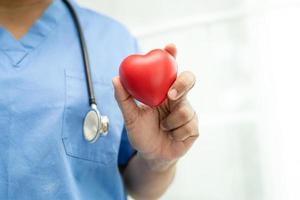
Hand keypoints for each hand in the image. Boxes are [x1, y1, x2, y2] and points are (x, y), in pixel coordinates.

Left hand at [113, 44, 198, 170]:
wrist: (152, 156)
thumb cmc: (142, 134)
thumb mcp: (130, 117)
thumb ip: (124, 99)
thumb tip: (115, 79)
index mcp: (164, 92)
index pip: (170, 70)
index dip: (172, 56)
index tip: (170, 47)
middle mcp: (178, 98)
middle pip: (188, 80)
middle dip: (182, 84)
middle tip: (170, 94)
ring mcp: (188, 112)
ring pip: (185, 109)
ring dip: (170, 121)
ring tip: (162, 127)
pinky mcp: (194, 127)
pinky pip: (188, 126)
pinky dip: (175, 132)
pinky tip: (171, 136)